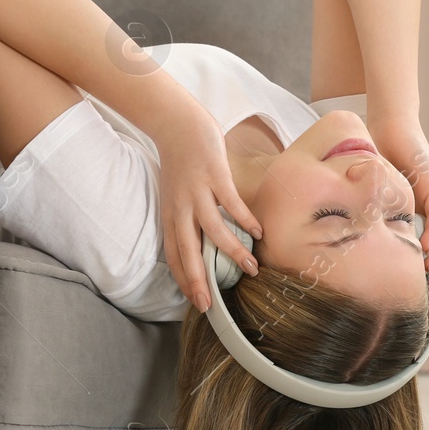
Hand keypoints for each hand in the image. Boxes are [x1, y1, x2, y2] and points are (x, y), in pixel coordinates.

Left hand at [152, 98, 262, 311]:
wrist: (177, 124)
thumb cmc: (180, 162)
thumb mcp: (175, 196)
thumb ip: (187, 220)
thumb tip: (205, 245)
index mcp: (170, 215)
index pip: (174, 255)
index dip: (184, 280)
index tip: (196, 301)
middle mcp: (180, 208)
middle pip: (187, 251)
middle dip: (198, 280)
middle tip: (209, 305)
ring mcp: (197, 192)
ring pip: (213, 230)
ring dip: (232, 252)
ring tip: (251, 268)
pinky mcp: (214, 175)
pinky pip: (231, 203)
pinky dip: (245, 219)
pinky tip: (257, 232)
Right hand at [369, 114, 428, 290]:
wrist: (388, 125)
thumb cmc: (375, 153)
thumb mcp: (365, 190)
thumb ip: (358, 208)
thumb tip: (330, 230)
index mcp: (412, 213)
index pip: (424, 249)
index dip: (423, 273)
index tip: (418, 298)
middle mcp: (426, 208)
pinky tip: (425, 246)